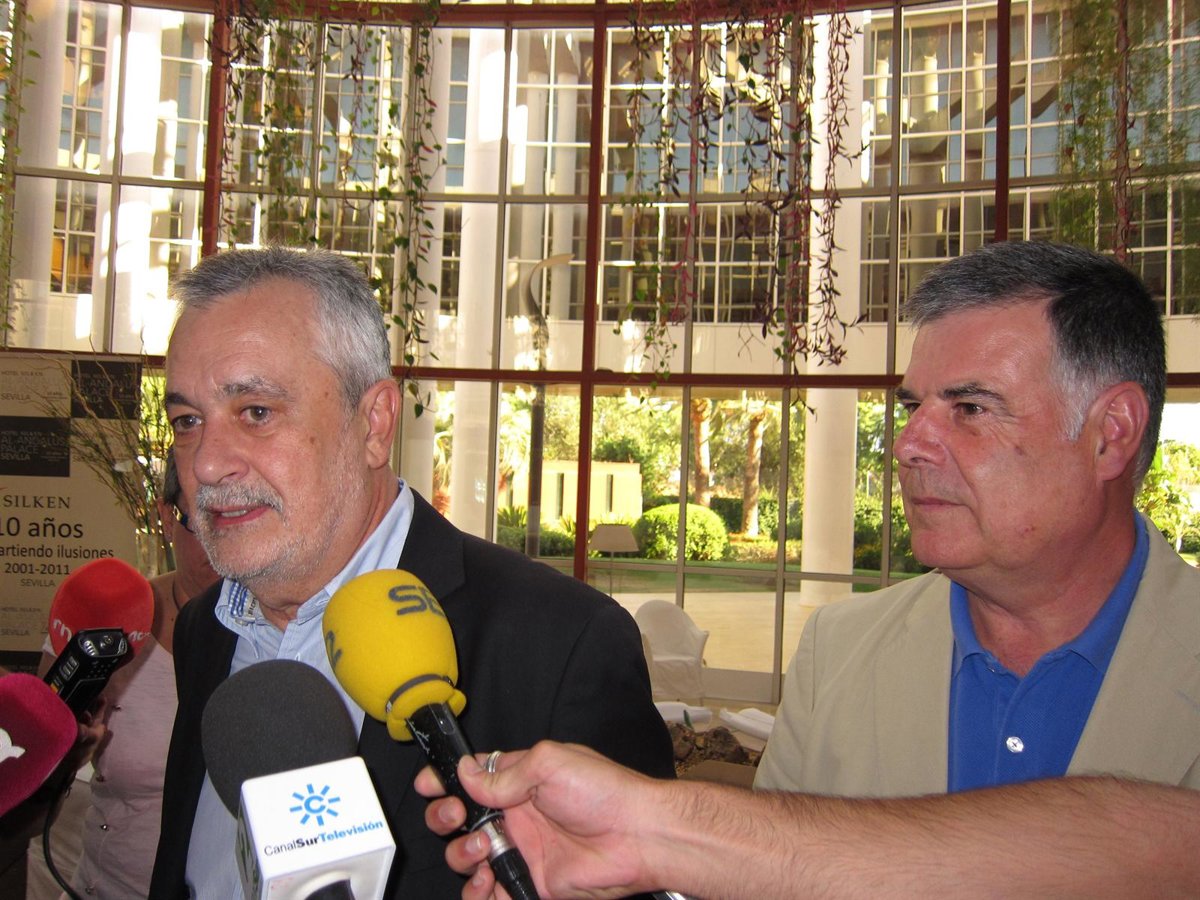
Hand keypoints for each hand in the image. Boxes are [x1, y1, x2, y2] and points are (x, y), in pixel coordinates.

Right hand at [417, 741, 662, 899]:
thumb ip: (503, 772)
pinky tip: (487, 880)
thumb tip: (466, 773)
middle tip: (455, 817)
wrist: (637, 836)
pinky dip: (477, 891)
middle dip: (443, 817)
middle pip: (458, 819)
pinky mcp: (529, 884)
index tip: (428, 785)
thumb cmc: (603, 792)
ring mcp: (520, 851)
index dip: (444, 781)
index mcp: (518, 781)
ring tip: (480, 849)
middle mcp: (515, 816)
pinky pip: (489, 893)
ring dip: (460, 854)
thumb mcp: (550, 763)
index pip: (469, 779)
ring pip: (466, 857)